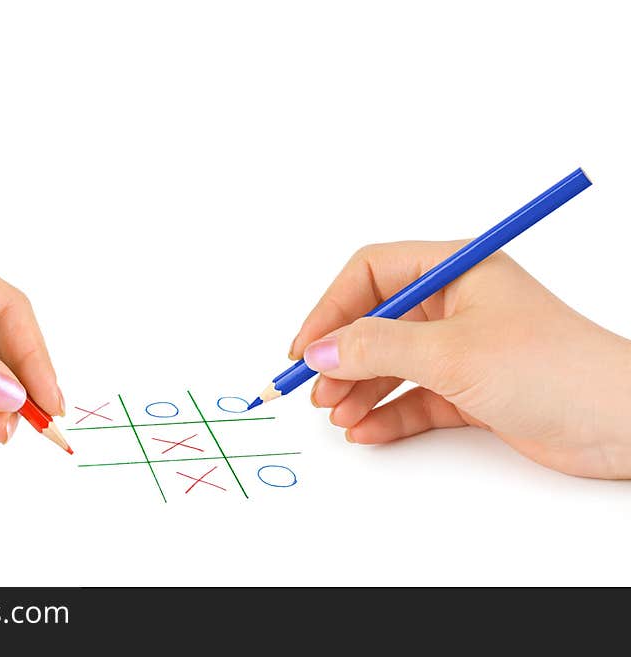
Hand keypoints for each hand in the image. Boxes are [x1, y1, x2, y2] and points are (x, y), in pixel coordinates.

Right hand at [290, 241, 630, 478]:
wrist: (622, 425)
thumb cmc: (554, 368)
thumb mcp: (450, 352)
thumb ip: (376, 348)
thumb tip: (320, 351)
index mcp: (456, 270)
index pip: (372, 274)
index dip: (331, 307)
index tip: (306, 346)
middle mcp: (456, 304)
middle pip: (375, 321)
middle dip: (342, 357)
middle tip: (316, 389)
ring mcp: (462, 348)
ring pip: (391, 363)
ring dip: (359, 389)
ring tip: (339, 416)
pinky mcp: (470, 389)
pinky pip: (413, 397)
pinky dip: (387, 413)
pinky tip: (366, 430)